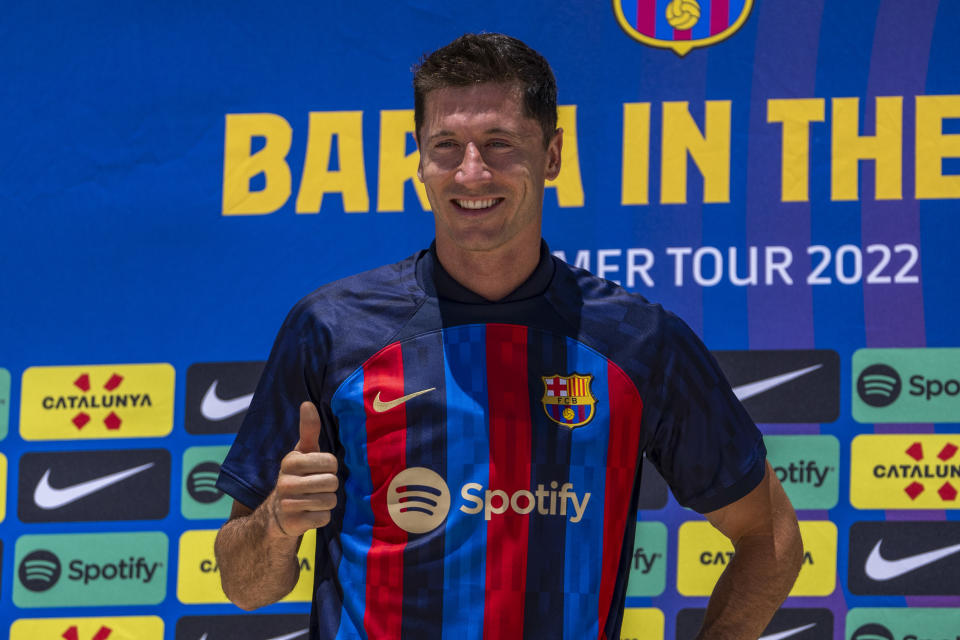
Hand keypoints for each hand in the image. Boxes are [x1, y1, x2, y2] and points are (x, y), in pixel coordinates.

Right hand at [270, 402, 338, 537]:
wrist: (277, 514)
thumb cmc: (297, 478)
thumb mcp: (302, 454)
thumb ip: (308, 430)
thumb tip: (307, 403)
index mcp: (291, 461)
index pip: (331, 461)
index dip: (330, 468)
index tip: (318, 470)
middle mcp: (286, 481)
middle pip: (332, 482)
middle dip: (330, 486)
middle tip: (317, 488)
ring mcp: (288, 503)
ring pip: (329, 500)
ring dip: (327, 502)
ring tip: (313, 500)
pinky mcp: (292, 523)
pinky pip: (324, 518)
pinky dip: (321, 517)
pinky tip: (310, 514)